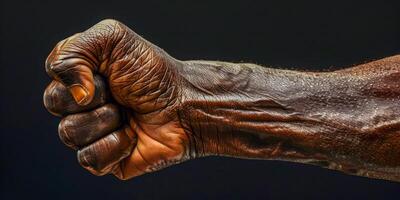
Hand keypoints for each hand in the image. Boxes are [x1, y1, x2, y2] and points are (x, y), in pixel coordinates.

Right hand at [44, 19, 191, 179]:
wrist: (185, 105)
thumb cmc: (155, 74)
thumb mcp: (113, 39)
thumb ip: (74, 51)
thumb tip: (73, 93)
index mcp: (81, 74)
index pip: (54, 73)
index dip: (78, 72)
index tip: (108, 71)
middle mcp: (82, 103)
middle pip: (54, 103)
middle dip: (95, 96)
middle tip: (121, 94)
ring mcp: (91, 132)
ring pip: (69, 133)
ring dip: (106, 120)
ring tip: (128, 114)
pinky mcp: (103, 159)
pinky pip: (88, 158)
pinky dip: (115, 144)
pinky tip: (132, 136)